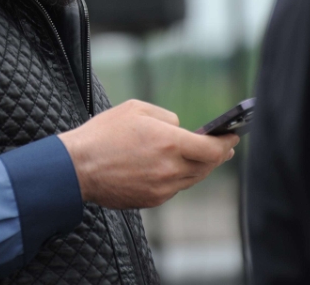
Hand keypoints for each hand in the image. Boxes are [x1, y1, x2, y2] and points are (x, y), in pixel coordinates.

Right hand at [58, 99, 238, 208]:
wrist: (77, 167)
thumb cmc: (103, 134)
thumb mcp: (136, 109)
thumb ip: (166, 117)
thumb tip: (180, 128)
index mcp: (170, 142)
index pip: (212, 149)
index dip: (226, 143)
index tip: (233, 137)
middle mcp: (170, 169)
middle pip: (206, 166)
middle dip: (218, 155)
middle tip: (224, 147)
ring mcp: (161, 188)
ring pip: (192, 179)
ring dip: (200, 167)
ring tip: (203, 157)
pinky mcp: (151, 200)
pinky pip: (173, 188)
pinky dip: (178, 177)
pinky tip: (174, 168)